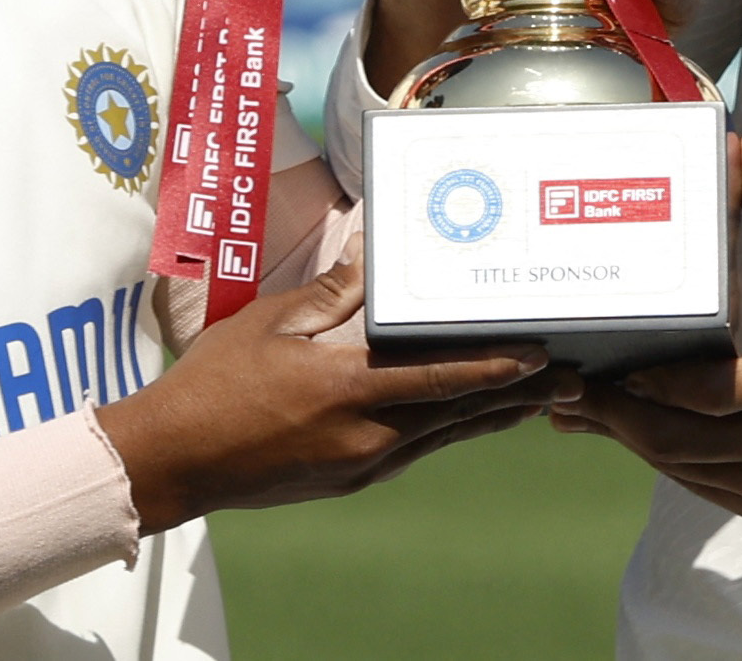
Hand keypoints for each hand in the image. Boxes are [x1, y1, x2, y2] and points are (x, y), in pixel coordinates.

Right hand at [97, 254, 577, 531]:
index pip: (441, 377)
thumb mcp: (272, 323)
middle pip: (457, 413)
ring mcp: (359, 464)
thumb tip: (371, 261)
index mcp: (348, 390)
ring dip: (490, 417)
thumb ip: (331, 294)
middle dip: (516, 396)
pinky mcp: (348, 480)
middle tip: (567, 381)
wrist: (174, 461)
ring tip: (537, 401)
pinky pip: (413, 450)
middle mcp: (365, 435)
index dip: (497, 367)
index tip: (540, 356)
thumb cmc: (214, 384)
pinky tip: (465, 419)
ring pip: (441, 436)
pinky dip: (448, 430)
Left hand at [549, 132, 741, 519]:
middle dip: (622, 420)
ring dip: (632, 444)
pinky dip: (665, 465)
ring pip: (687, 470)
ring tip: (580, 415)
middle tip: (569, 395)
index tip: (613, 367)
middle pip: (685, 439)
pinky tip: (629, 440)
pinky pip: (704, 490)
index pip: (712, 390)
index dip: (657, 385)